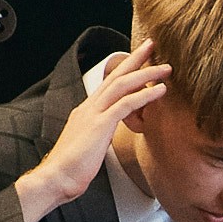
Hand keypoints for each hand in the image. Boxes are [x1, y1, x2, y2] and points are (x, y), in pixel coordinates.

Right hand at [21, 42, 167, 217]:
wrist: (56, 178)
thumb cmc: (71, 168)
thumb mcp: (88, 145)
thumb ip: (98, 135)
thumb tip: (106, 136)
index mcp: (87, 111)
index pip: (108, 84)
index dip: (125, 71)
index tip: (140, 60)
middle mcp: (90, 107)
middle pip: (115, 75)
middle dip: (135, 59)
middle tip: (152, 44)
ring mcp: (94, 114)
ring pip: (123, 85)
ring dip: (146, 73)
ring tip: (166, 67)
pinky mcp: (100, 125)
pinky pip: (126, 104)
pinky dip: (145, 94)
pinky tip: (160, 90)